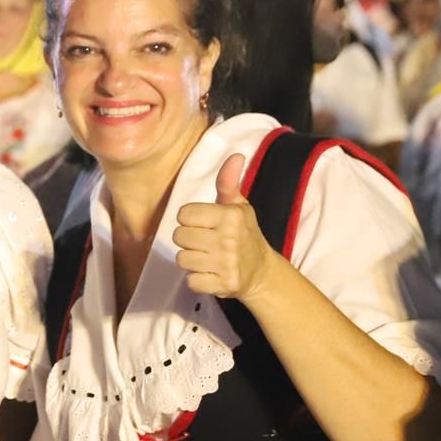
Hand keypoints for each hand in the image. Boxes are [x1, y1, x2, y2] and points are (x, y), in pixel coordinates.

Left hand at [172, 154, 279, 301]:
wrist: (262, 272)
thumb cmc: (244, 234)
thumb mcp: (238, 206)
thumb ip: (228, 182)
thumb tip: (235, 155)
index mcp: (229, 216)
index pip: (183, 214)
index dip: (189, 220)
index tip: (203, 224)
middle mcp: (228, 239)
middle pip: (179, 237)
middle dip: (188, 240)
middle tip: (205, 242)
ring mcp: (226, 264)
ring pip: (182, 259)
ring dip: (191, 260)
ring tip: (207, 257)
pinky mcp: (223, 285)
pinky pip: (191, 281)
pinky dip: (197, 280)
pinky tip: (210, 273)